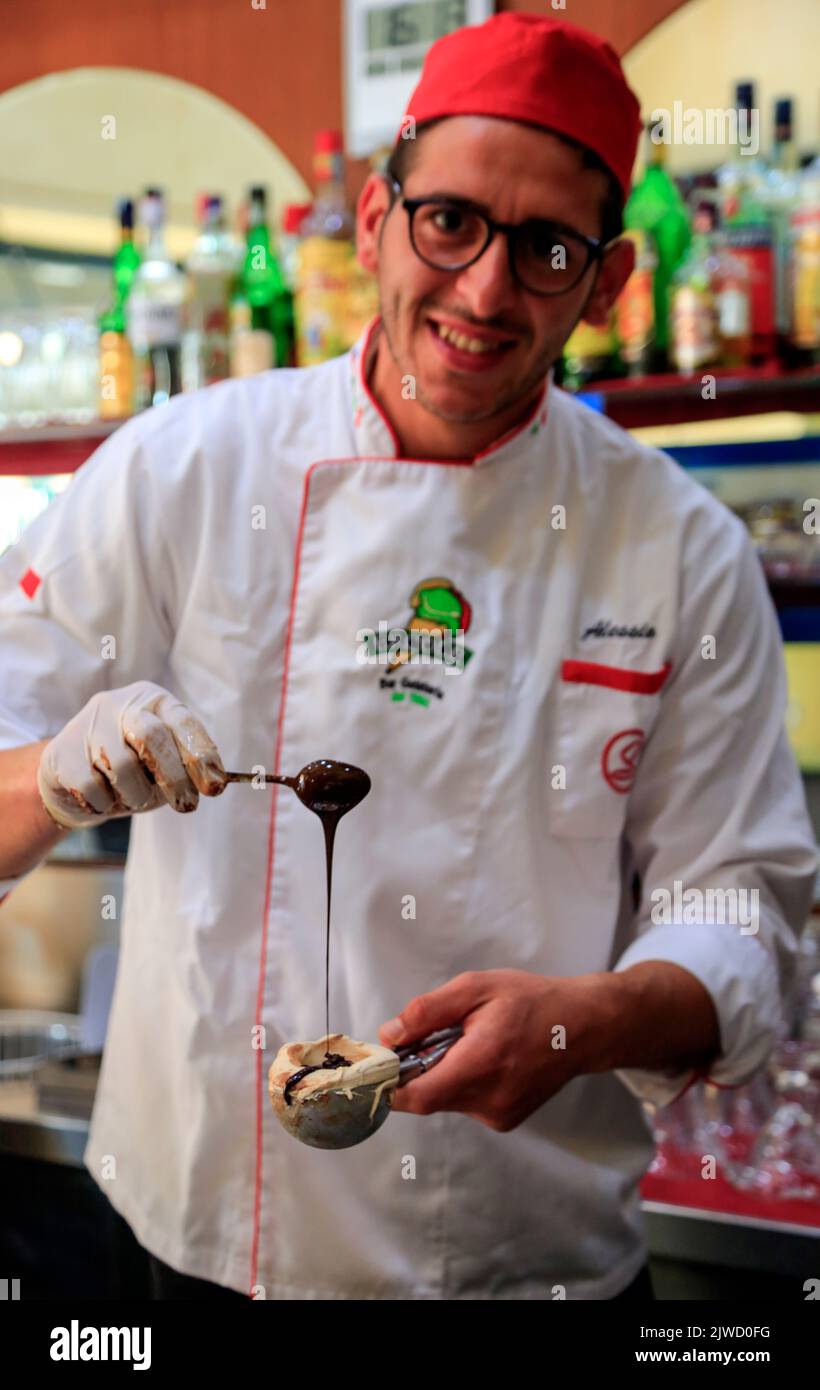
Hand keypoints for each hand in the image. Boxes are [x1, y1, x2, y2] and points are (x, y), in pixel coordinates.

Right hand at [37, 680, 226, 829]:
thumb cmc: (131, 771)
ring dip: (135, 795)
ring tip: (132, 797)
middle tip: (186, 805)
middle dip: (173, 777)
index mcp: (152, 701)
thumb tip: (215, 782)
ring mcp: (87, 724)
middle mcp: (119, 704)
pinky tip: (102, 799)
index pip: (183, 722)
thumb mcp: (164, 767)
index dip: (202, 754)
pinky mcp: (62, 751)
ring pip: (121, 766)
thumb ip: (186, 770)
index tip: (215, 786)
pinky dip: (104, 804)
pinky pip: (91, 787)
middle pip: (151, 736)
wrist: (73, 780)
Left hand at [379, 969, 609, 1131]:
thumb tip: (390, 1035)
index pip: (417, 1096)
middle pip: (428, 1097)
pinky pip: (466, 1104)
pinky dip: (462, 1083)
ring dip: (442, 1075)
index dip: (389, 1085)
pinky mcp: (505, 1120)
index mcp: (482, 1063)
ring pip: (446, 1101)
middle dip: (418, 1070)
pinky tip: (485, 1058)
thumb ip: (428, 1011)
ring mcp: (499, 1114)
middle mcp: (490, 1098)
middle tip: (431, 1038)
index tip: (379, 1066)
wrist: (582, 1027)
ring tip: (467, 1043)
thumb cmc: (531, 1001)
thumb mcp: (476, 988)